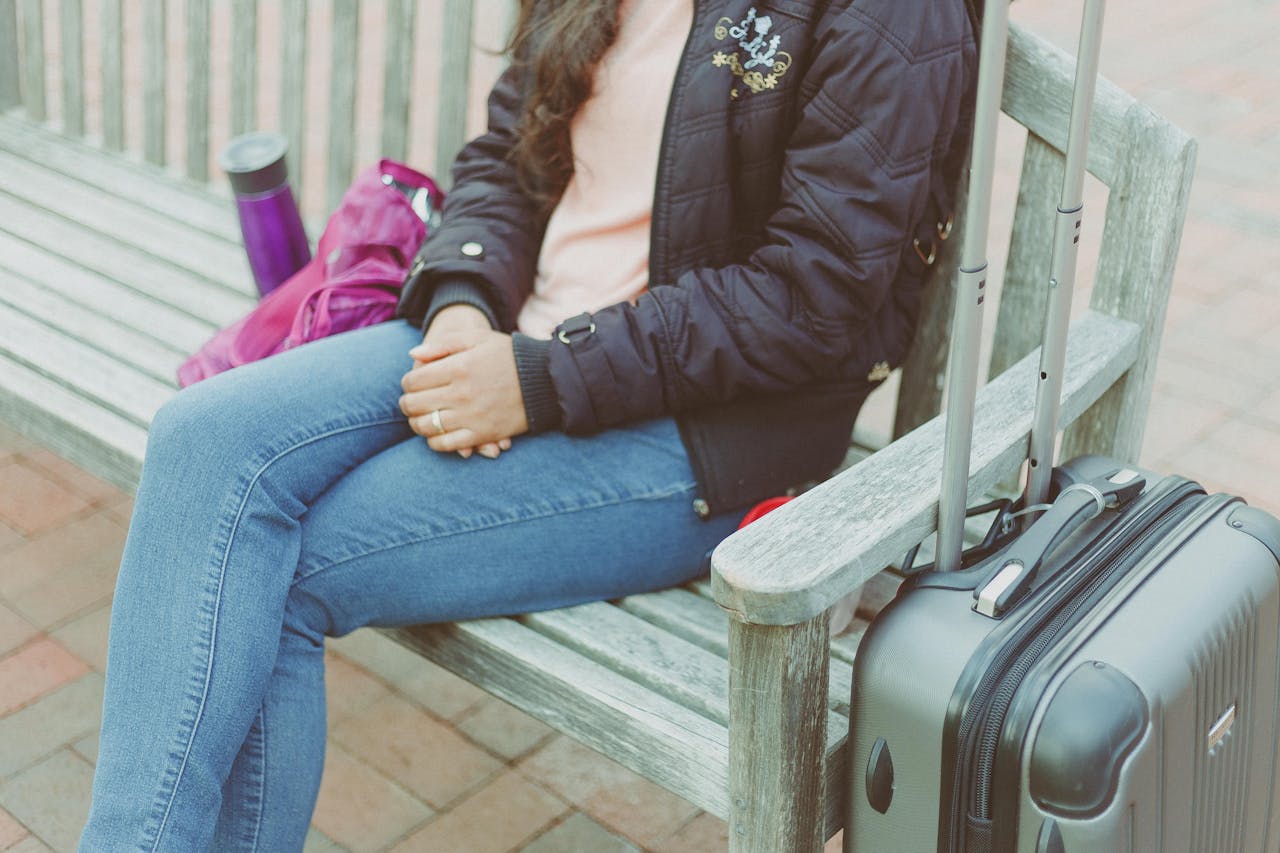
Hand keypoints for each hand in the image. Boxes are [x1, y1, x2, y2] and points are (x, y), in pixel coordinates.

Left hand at [400, 307, 528, 454]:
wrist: (544, 380)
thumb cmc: (508, 355)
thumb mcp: (477, 338)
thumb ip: (443, 344)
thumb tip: (413, 354)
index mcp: (457, 367)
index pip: (412, 381)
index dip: (407, 383)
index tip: (413, 384)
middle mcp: (460, 393)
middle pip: (413, 404)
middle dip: (407, 403)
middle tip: (412, 402)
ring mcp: (470, 416)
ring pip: (425, 426)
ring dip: (416, 423)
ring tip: (421, 418)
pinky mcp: (482, 434)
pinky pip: (445, 444)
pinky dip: (434, 441)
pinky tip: (437, 434)